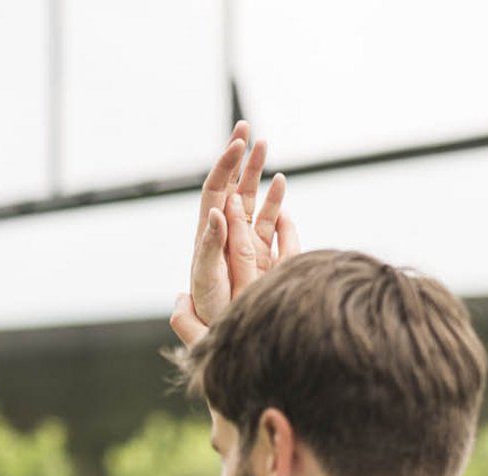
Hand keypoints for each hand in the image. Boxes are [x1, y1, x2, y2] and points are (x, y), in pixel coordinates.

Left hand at [171, 121, 301, 346]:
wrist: (227, 338)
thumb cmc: (211, 313)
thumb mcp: (207, 278)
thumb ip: (212, 246)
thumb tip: (217, 211)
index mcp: (208, 236)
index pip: (215, 191)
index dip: (224, 165)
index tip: (237, 141)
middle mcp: (225, 236)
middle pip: (232, 188)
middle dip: (239, 158)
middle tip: (246, 125)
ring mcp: (244, 245)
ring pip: (252, 201)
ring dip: (257, 174)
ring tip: (264, 145)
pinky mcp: (261, 257)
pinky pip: (269, 224)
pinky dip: (274, 203)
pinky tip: (280, 185)